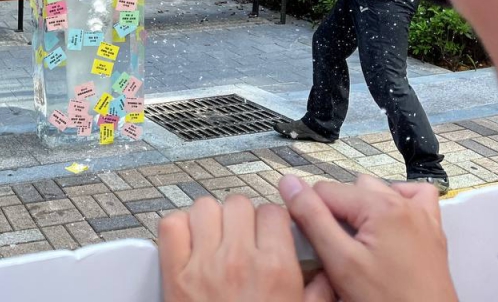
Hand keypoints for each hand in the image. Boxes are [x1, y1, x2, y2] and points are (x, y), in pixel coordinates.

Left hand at [159, 195, 334, 301]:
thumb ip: (318, 293)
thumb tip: (326, 274)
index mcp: (275, 269)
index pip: (273, 212)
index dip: (271, 221)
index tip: (267, 231)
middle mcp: (239, 259)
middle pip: (238, 204)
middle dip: (241, 218)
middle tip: (241, 237)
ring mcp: (203, 263)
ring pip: (204, 207)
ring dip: (210, 219)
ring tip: (214, 238)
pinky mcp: (174, 272)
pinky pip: (171, 225)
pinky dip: (178, 228)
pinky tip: (188, 243)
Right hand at [280, 174, 456, 301]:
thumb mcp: (341, 262)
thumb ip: (312, 218)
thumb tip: (290, 184)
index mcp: (381, 206)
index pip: (324, 190)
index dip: (312, 214)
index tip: (313, 239)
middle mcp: (405, 204)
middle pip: (349, 190)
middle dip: (336, 214)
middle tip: (335, 248)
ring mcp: (421, 217)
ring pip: (377, 191)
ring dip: (361, 209)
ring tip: (357, 243)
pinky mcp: (430, 232)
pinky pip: (413, 198)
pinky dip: (396, 202)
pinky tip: (385, 224)